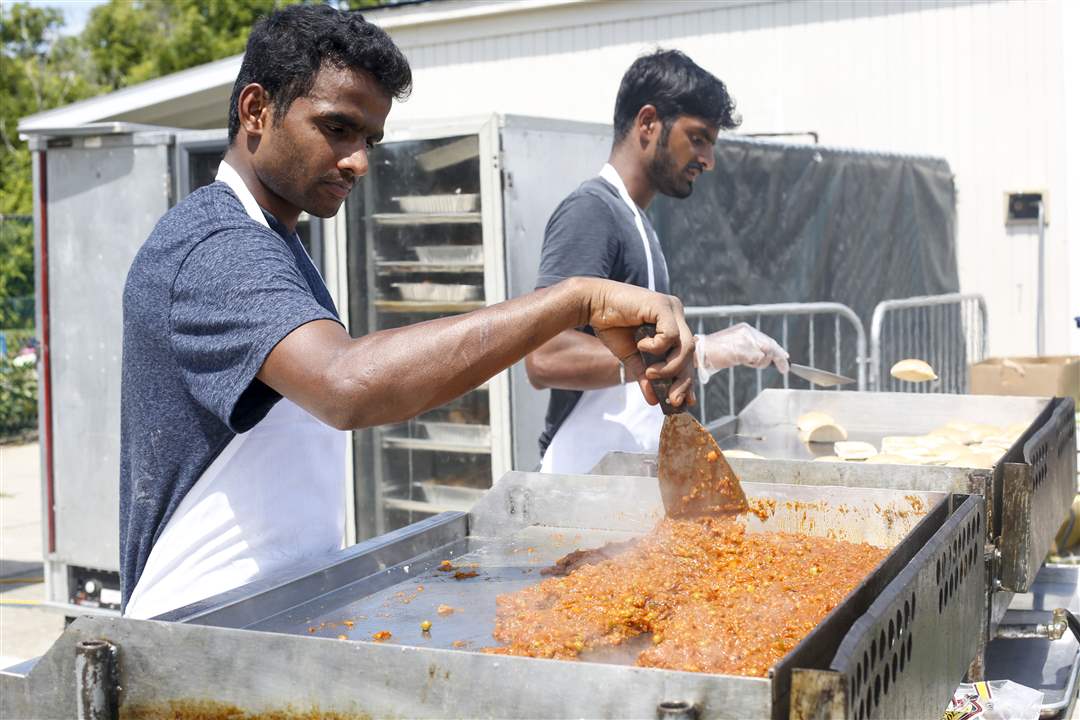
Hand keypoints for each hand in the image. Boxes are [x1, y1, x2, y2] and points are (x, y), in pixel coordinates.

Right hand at [572, 278, 695, 407]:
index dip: (687, 379)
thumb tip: (654, 401)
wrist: (592, 306)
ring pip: (686, 346)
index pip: (687, 355)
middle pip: (690, 353)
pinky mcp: (662, 305)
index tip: (685, 401)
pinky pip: (670, 335)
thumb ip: (645, 376)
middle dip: (683, 380)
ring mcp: (671, 309)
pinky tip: (641, 345)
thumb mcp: (632, 357)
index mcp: (672, 324)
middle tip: (673, 400)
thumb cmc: (611, 327)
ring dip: (669, 366)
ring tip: (650, 373)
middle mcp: (676, 315)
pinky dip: (656, 346)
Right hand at [695, 322, 788, 382]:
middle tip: (785, 369)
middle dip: (778, 358)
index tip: (786, 359)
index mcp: (745, 329)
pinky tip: (743, 362)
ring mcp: (745, 340)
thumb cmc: (715, 352)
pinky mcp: (742, 349)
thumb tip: (766, 356)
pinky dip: (754, 363)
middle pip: (770, 345)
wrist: (700, 352)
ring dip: (760, 362)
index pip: (767, 340)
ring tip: (746, 362)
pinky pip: (757, 358)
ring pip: (765, 353)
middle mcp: (747, 332)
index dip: (779, 350)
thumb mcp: (736, 348)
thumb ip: (751, 350)